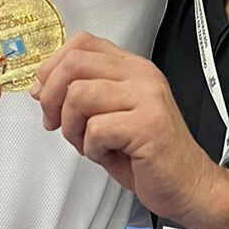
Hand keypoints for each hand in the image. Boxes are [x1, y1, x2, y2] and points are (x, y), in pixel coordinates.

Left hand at [31, 33, 219, 225]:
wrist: (187, 185)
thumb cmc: (149, 156)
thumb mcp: (111, 115)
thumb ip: (83, 95)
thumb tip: (42, 87)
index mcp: (132, 69)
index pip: (83, 43)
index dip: (52, 66)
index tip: (44, 92)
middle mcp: (141, 76)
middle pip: (75, 64)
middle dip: (52, 97)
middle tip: (55, 122)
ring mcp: (147, 98)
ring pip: (80, 95)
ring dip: (72, 127)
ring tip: (88, 143)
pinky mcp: (148, 125)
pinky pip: (96, 128)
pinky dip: (92, 148)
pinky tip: (108, 153)